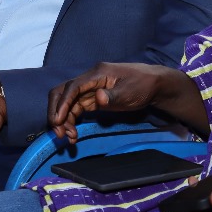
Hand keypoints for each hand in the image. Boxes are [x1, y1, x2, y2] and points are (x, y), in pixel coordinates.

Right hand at [47, 62, 173, 141]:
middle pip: (63, 92)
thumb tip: (98, 98)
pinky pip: (76, 109)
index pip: (73, 87)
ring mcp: (90, 89)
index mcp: (97, 74)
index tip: (58, 120)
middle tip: (59, 132)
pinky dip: (72, 121)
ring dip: (64, 120)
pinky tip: (74, 134)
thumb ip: (113, 95)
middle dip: (56, 111)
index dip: (63, 103)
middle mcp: (89, 80)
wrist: (154, 85)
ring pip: (68, 103)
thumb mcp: (130, 91)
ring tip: (69, 137)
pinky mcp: (92, 99)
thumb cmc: (143, 85)